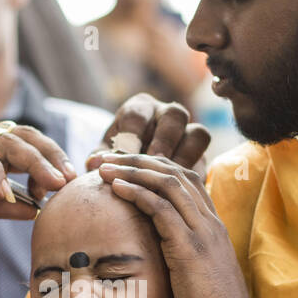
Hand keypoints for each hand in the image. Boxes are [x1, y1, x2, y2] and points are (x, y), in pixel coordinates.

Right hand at [0, 124, 74, 233]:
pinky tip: (3, 192)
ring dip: (33, 161)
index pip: (30, 151)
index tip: (63, 189)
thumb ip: (4, 207)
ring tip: (50, 183)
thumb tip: (38, 210)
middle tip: (69, 179)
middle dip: (52, 158)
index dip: (50, 166)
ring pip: (7, 141)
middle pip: (26, 140)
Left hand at [86, 93, 210, 172]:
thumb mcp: (106, 161)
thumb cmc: (117, 165)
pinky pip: (203, 158)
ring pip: (198, 133)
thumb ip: (99, 161)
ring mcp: (188, 133)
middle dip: (163, 140)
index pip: (137, 114)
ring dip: (184, 155)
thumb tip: (94, 164)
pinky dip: (190, 172)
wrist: (140, 177)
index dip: (130, 136)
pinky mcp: (200, 156)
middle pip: (175, 115)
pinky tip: (176, 189)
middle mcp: (167, 114)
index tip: (121, 158)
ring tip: (168, 177)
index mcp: (140, 108)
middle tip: (152, 163)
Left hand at [96, 154, 262, 297]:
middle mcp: (210, 223)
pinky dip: (137, 192)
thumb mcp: (194, 280)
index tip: (119, 167)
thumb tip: (150, 259)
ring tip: (103, 166)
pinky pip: (162, 207)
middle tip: (104, 157)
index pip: (184, 180)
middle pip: (174, 172)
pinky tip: (116, 187)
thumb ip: (178, 260)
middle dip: (136, 159)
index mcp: (212, 228)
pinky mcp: (191, 248)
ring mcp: (203, 233)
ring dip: (132, 169)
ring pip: (168, 182)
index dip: (151, 167)